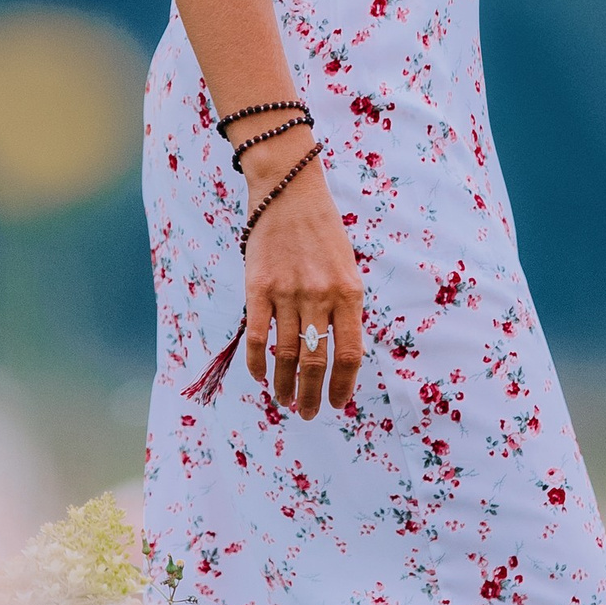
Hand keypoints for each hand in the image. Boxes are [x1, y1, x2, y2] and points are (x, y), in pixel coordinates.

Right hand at [246, 152, 364, 418]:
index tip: (337, 404)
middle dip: (312, 395)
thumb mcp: (347, 267)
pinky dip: (257, 361)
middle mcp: (320, 295)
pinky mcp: (257, 286)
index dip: (342, 385)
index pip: (349, 353)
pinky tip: (260, 376)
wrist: (288, 190)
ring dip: (285, 385)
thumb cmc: (322, 232)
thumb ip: (344, 308)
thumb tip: (338, 355)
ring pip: (286, 354)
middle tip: (307, 414)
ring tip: (285, 401)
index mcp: (349, 292)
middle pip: (317, 361)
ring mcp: (287, 292)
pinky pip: (256, 335)